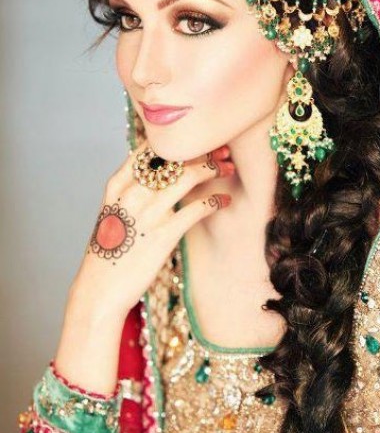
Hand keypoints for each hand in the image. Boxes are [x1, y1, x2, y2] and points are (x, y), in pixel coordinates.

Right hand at [69, 139, 233, 317]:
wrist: (99, 291)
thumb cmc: (109, 254)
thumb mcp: (113, 215)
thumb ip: (131, 193)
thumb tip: (158, 176)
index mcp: (117, 186)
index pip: (150, 149)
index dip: (178, 142)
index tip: (199, 142)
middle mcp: (131, 194)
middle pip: (172, 158)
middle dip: (202, 151)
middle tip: (222, 151)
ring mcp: (147, 213)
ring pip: (186, 176)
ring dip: (213, 168)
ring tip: (228, 169)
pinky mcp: (163, 235)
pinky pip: (196, 209)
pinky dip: (214, 200)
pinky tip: (224, 200)